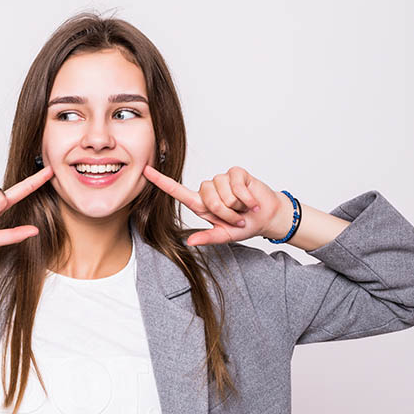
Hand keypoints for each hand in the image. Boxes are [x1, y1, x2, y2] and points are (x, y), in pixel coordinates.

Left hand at [142, 164, 288, 245]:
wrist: (267, 216)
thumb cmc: (244, 225)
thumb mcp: (225, 236)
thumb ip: (208, 237)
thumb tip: (189, 242)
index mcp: (200, 204)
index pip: (177, 191)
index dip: (161, 181)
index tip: (146, 171)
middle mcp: (209, 189)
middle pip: (208, 198)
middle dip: (225, 212)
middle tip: (236, 218)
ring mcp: (222, 179)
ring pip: (223, 192)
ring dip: (237, 205)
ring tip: (243, 209)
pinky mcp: (236, 173)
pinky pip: (236, 185)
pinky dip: (246, 198)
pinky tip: (251, 202)